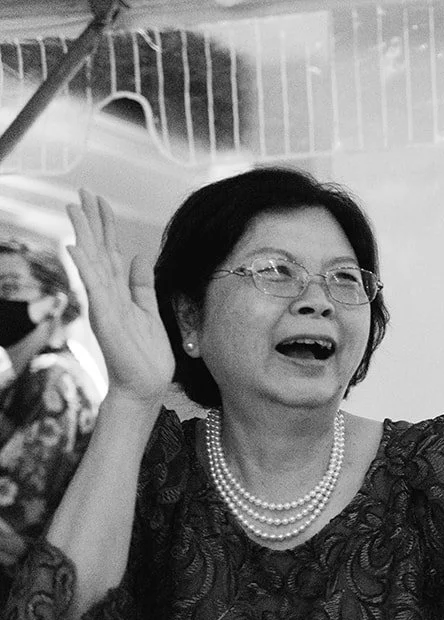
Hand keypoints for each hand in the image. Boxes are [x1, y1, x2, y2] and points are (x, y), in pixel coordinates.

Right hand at [65, 190, 171, 402]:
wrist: (145, 384)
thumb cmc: (146, 354)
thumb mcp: (150, 311)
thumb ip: (142, 285)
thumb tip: (140, 256)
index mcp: (119, 290)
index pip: (111, 250)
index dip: (106, 225)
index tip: (100, 200)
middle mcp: (108, 293)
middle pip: (98, 249)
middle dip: (91, 220)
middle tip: (82, 191)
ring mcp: (104, 304)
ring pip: (92, 262)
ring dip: (83, 234)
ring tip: (73, 208)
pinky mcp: (105, 317)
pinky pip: (94, 287)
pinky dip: (84, 266)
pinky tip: (74, 246)